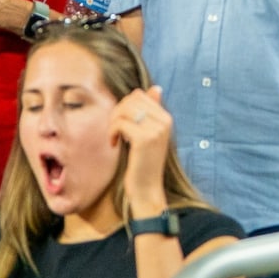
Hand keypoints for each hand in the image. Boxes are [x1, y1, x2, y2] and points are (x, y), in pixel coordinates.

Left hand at [109, 87, 172, 213]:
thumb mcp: (149, 134)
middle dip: (117, 112)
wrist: (147, 189)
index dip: (124, 106)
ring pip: (125, 109)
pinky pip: (120, 123)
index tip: (121, 123)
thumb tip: (156, 88)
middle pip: (131, 99)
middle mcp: (164, 121)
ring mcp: (156, 129)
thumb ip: (151, 112)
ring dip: (113, 122)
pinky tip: (114, 144)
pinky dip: (112, 132)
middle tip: (114, 131)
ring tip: (114, 136)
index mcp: (166, 118)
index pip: (139, 95)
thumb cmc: (143, 162)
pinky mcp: (144, 139)